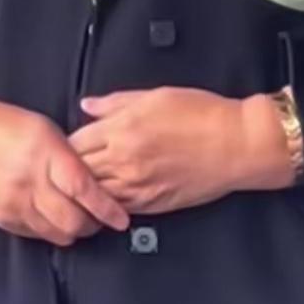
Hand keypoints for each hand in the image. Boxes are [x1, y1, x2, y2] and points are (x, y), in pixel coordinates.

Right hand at [0, 90, 128, 245]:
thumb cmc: (9, 126)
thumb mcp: (49, 131)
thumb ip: (73, 156)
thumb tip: (99, 179)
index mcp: (46, 156)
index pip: (84, 190)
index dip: (106, 208)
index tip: (121, 218)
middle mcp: (30, 183)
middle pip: (72, 219)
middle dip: (93, 224)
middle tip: (103, 219)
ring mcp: (14, 203)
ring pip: (55, 233)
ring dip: (74, 230)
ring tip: (82, 220)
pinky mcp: (2, 216)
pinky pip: (35, 234)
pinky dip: (51, 231)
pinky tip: (56, 219)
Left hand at [69, 88, 296, 215]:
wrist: (237, 144)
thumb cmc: (204, 114)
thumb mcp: (158, 95)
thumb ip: (117, 102)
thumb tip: (87, 106)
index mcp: (123, 129)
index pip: (74, 142)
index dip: (66, 144)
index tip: (66, 144)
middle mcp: (124, 160)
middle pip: (77, 171)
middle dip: (70, 169)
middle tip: (67, 168)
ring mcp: (137, 186)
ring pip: (93, 195)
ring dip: (86, 190)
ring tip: (83, 185)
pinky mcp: (151, 205)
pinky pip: (116, 208)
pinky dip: (107, 203)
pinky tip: (107, 197)